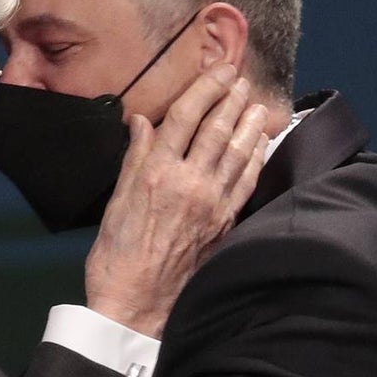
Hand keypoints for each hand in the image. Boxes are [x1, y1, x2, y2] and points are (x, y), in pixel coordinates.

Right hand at [84, 65, 268, 337]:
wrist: (137, 305)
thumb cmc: (116, 256)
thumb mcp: (115, 203)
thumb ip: (134, 159)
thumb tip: (142, 122)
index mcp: (156, 173)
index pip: (185, 118)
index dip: (205, 89)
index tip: (219, 71)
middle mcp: (189, 183)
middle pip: (217, 129)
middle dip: (232, 99)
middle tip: (242, 78)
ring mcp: (212, 204)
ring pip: (237, 153)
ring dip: (250, 124)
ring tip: (257, 103)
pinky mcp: (225, 224)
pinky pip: (245, 182)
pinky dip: (256, 158)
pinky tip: (261, 144)